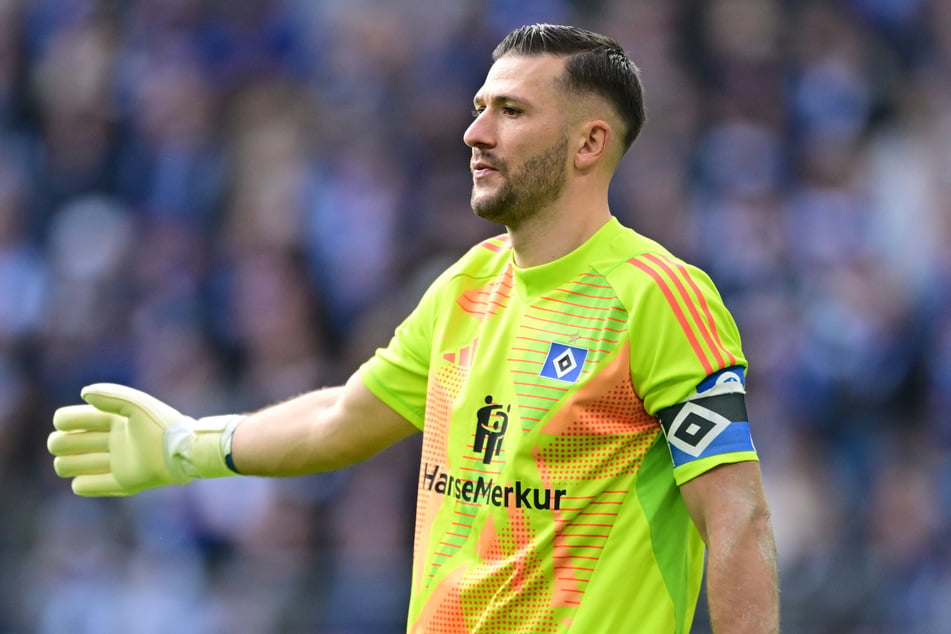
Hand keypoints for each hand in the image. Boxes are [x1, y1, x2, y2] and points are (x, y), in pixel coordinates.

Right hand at [48, 383, 238, 496]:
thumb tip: (84, 393)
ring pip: (71, 465)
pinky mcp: (123, 482)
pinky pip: (87, 487)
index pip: (72, 419)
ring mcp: (116, 462)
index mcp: (113, 420)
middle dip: (60, 444)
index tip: (66, 423)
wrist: (183, 453)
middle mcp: (112, 441)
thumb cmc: (159, 425)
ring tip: (74, 462)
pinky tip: (85, 479)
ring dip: (66, 464)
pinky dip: (82, 484)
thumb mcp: (136, 405)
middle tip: (69, 445)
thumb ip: (111, 395)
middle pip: (66, 443)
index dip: (65, 421)